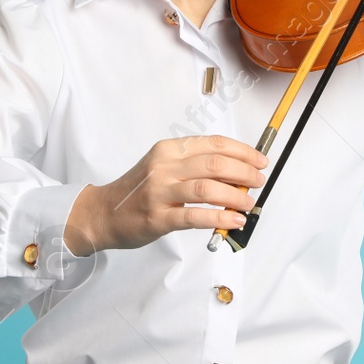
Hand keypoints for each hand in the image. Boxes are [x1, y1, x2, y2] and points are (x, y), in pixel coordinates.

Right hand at [62, 135, 268, 254]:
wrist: (103, 213)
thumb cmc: (138, 191)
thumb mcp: (164, 168)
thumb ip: (194, 167)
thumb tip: (236, 172)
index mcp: (168, 150)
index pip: (213, 144)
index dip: (242, 151)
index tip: (260, 160)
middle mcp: (164, 166)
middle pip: (215, 163)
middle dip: (244, 172)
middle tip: (258, 181)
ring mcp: (159, 192)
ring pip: (207, 188)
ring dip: (235, 195)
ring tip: (248, 202)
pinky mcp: (158, 217)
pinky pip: (195, 216)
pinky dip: (220, 217)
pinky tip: (234, 220)